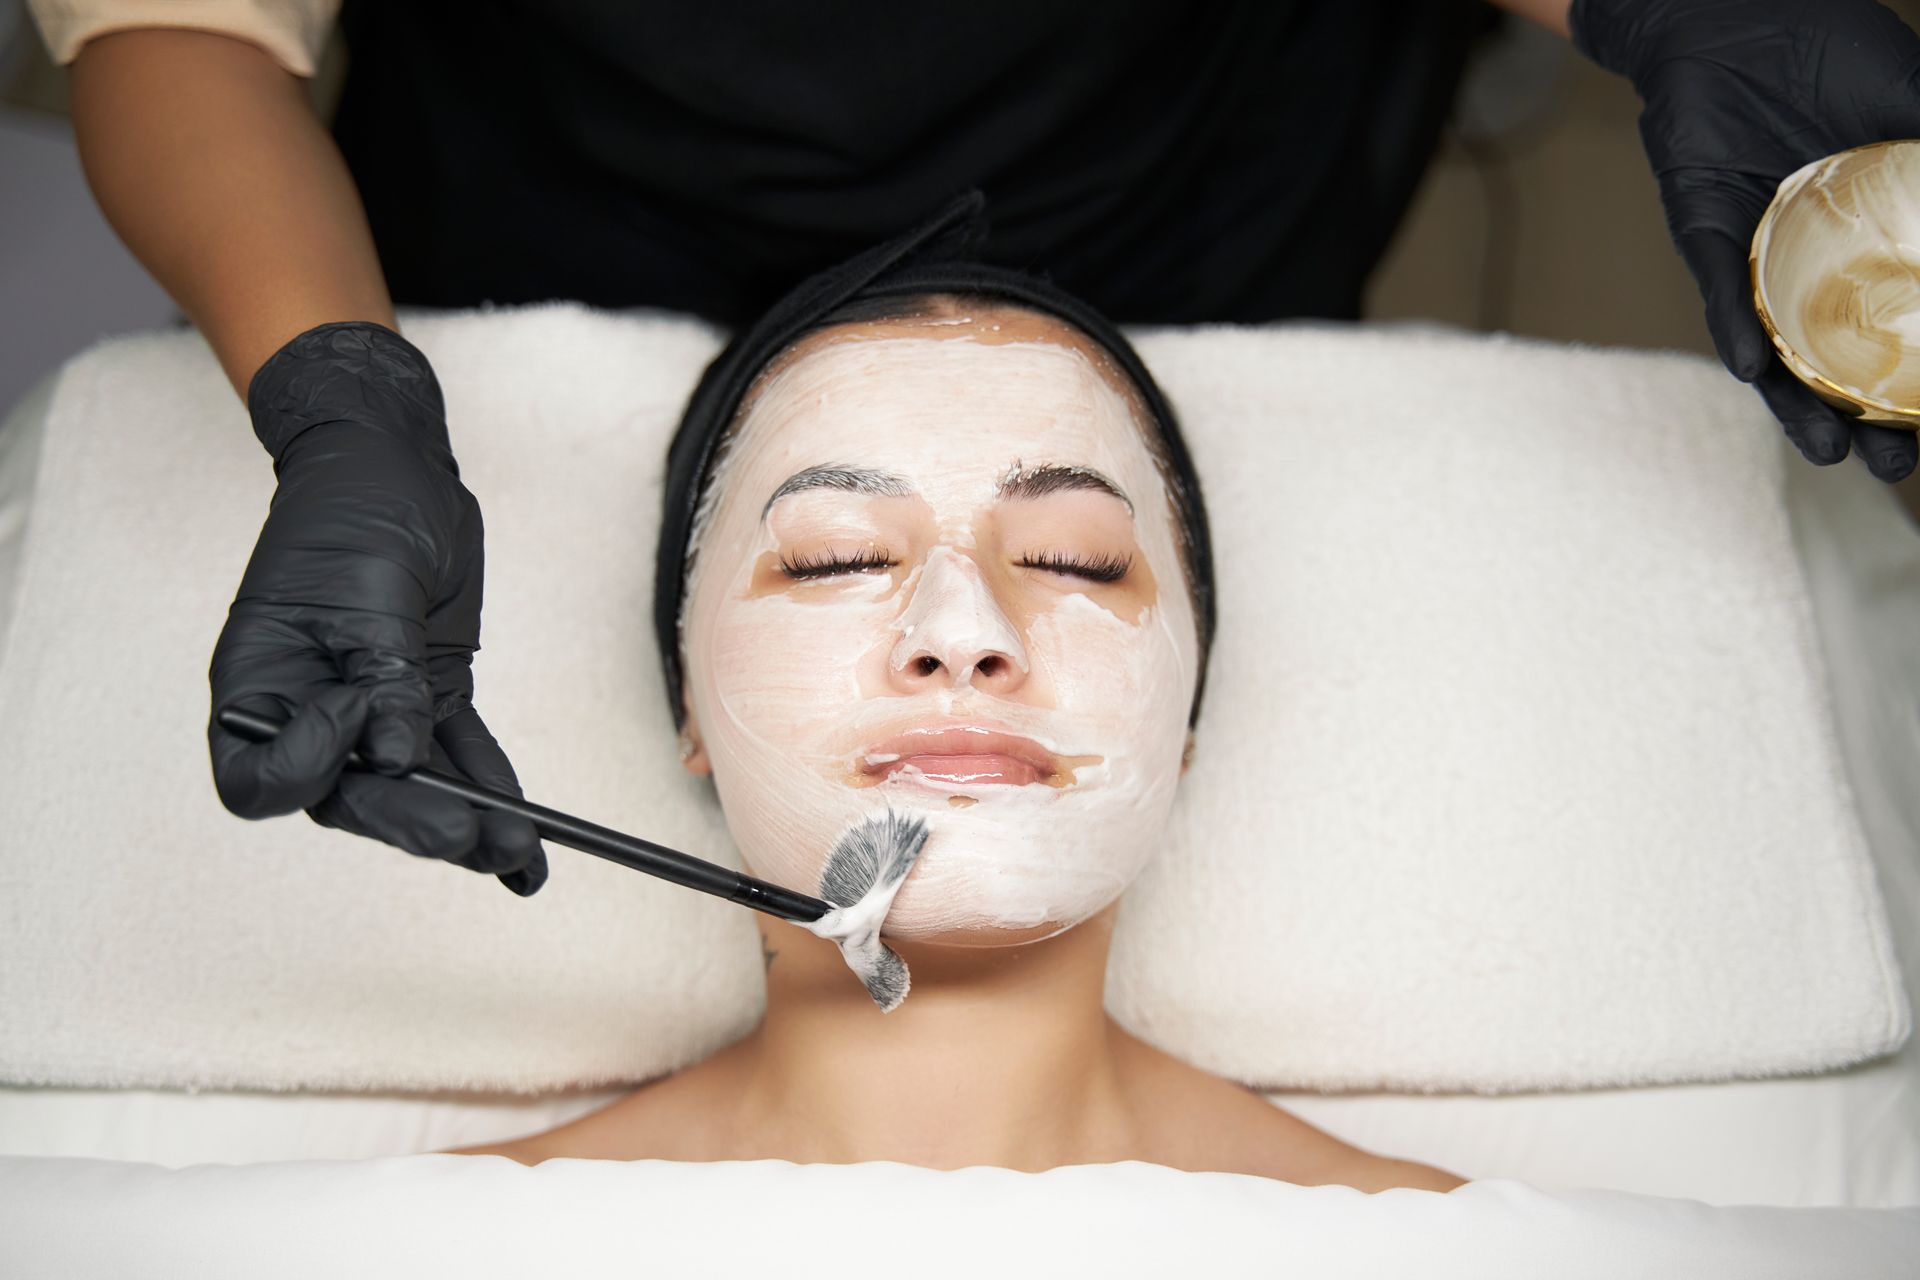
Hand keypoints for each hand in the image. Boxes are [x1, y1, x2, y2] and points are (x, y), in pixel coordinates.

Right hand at [208, 322, 547, 894]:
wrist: (393, 465)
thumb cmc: (353, 514)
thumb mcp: (367, 592)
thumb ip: (384, 679)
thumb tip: (401, 759)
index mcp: (258, 689)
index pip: (260, 782)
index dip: (309, 768)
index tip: (358, 713)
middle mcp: (306, 714)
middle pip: (349, 798)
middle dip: (413, 821)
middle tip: (471, 838)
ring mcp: (371, 711)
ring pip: (414, 787)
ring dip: (468, 822)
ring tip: (519, 858)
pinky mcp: (427, 698)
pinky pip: (459, 756)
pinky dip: (495, 792)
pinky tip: (529, 843)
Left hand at [1572, 0, 1919, 480]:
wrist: (1736, 18)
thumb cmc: (1833, 56)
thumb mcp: (1915, 103)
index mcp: (1873, 242)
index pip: (1904, 327)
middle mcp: (1814, 265)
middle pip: (1840, 362)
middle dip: (1865, 420)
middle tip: (1892, 466)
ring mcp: (1761, 256)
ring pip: (1777, 348)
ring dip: (1796, 404)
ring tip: (1826, 451)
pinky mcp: (1705, 235)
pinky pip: (1720, 291)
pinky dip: (1735, 327)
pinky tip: (1750, 366)